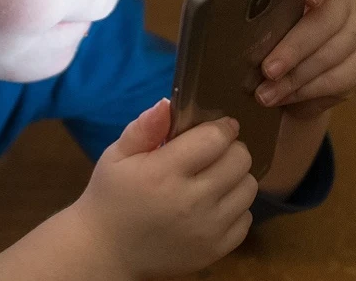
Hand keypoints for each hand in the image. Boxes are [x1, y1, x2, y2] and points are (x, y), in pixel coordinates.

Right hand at [71, 100, 256, 278]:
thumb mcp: (116, 156)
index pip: (215, 139)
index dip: (222, 126)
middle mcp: (192, 201)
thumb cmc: (111, 196)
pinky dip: (235, 207)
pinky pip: (246, 218)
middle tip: (214, 152)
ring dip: (236, 177)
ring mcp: (207, 229)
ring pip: (248, 188)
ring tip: (214, 177)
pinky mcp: (217, 250)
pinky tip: (213, 205)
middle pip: (240, 160)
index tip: (219, 125)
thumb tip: (168, 103)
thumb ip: (144, 128)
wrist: (107, 251)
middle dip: (231, 149)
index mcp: (164, 173)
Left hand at [255, 0, 355, 118]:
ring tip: (266, 93)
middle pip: (325, 21)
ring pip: (330, 54)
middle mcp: (343, 4)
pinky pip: (337, 80)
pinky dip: (307, 91)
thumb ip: (254, 19)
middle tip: (268, 69)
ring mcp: (355, 35)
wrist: (289, 76)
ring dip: (294, 77)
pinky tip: (284, 97)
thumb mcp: (259, 24)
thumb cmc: (267, 39)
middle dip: (293, 48)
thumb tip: (229, 27)